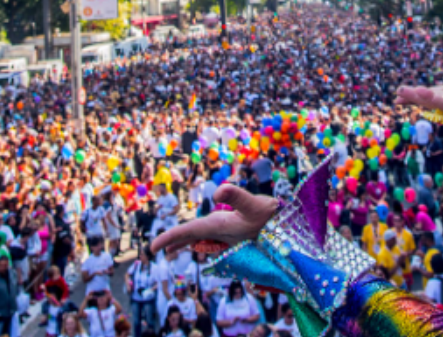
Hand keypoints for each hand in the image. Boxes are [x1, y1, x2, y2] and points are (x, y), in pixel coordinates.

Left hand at [149, 185, 276, 255]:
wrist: (290, 233)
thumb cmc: (272, 217)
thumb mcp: (254, 204)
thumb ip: (237, 195)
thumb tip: (217, 193)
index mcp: (219, 226)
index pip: (188, 232)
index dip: (169, 237)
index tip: (152, 248)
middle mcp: (220, 234)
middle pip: (190, 238)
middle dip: (173, 242)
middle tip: (154, 249)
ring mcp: (227, 237)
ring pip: (199, 241)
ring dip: (184, 243)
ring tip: (170, 249)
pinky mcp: (234, 236)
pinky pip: (210, 239)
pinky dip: (199, 241)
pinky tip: (199, 242)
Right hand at [395, 45, 442, 137]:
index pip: (439, 91)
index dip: (423, 91)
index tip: (406, 90)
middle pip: (433, 98)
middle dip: (414, 97)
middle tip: (397, 95)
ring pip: (437, 102)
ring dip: (419, 98)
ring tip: (402, 94)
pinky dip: (436, 100)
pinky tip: (423, 95)